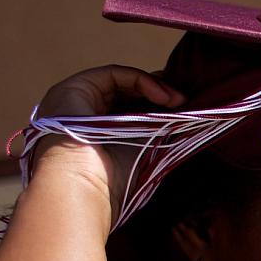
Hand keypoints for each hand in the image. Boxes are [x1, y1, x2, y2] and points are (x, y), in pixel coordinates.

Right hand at [29, 66, 184, 230]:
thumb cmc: (114, 179)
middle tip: (184, 102)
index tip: (184, 110)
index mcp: (92, 131)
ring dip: (154, 86)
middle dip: (157, 93)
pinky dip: (140, 80)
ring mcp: (73, 99)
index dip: (156, 105)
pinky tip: (163, 96)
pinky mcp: (72, 88)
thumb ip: (159, 130)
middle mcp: (79, 113)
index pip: (128, 108)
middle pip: (124, 93)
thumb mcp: (144, 149)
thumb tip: (188, 115)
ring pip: (120, 82)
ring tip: (178, 100)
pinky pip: (113, 75)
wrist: (81, 186)